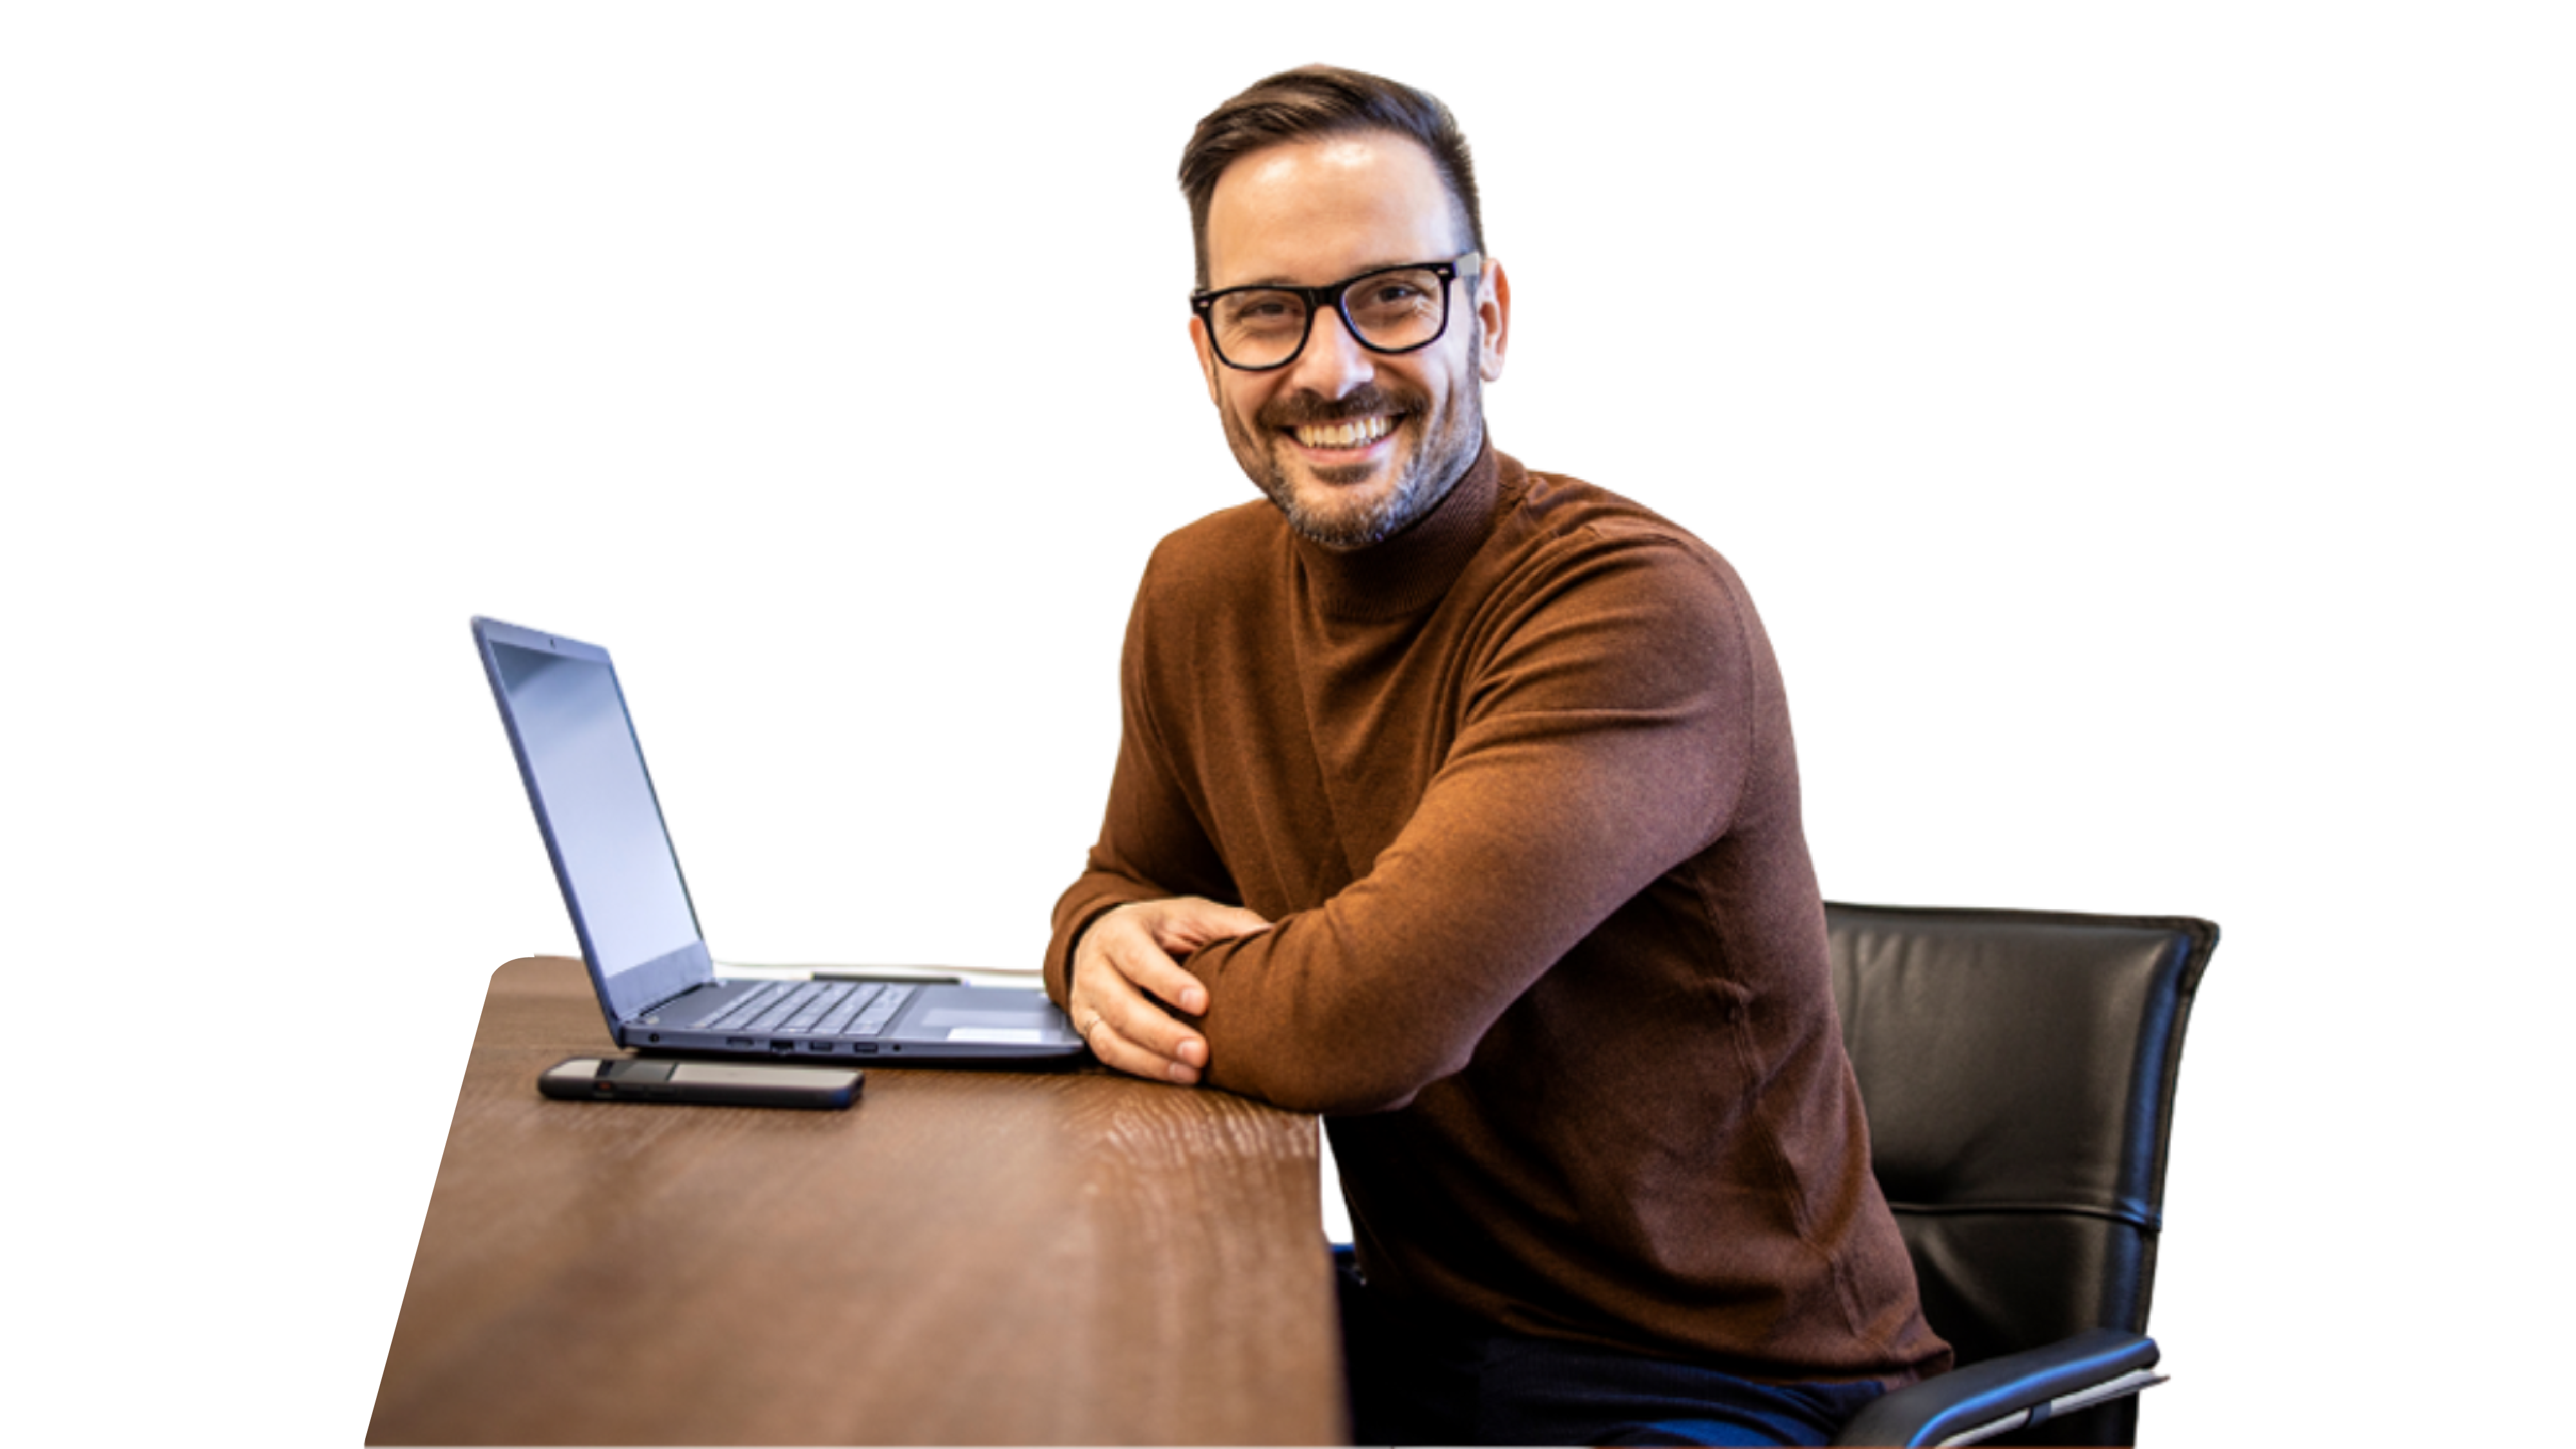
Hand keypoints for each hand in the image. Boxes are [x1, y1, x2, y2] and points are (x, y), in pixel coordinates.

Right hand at [1070, 896, 1270, 1084]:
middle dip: (1162, 1033)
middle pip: (1122, 1006)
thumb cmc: (1160, 929)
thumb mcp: (1190, 915)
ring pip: (1112, 1038)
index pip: (1138, 959)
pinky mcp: (1088, 1028)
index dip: (1167, 982)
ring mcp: (1085, 1002)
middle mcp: (1094, 967)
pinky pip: (1110, 1055)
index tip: (1202, 1003)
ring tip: (1192, 1073)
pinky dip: (1143, 1069)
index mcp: (1119, 932)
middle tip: (1201, 1053)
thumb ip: (1229, 924)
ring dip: (1152, 1060)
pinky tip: (1177, 1076)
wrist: (1108, 938)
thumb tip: (1273, 934)